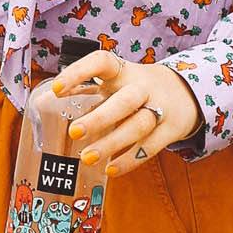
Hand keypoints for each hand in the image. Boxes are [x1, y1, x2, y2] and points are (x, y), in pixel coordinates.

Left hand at [54, 54, 201, 169]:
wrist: (185, 92)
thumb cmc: (136, 87)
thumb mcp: (115, 80)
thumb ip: (86, 88)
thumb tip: (47, 100)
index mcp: (123, 71)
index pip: (101, 62)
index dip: (79, 73)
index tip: (56, 89)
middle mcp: (143, 87)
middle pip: (125, 101)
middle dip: (100, 118)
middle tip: (74, 133)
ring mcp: (160, 108)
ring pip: (138, 126)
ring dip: (112, 143)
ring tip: (87, 158)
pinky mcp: (171, 129)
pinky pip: (151, 147)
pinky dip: (130, 160)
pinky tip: (110, 169)